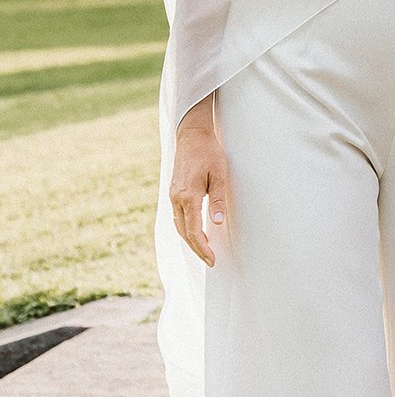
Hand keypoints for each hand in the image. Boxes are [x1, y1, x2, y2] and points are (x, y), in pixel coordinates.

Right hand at [170, 96, 228, 266]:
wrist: (192, 135)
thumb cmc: (209, 153)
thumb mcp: (219, 175)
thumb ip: (217, 200)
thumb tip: (216, 223)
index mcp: (188, 196)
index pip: (193, 231)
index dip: (202, 248)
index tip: (212, 260)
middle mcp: (176, 198)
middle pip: (184, 232)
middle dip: (196, 248)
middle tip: (210, 260)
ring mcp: (172, 195)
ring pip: (178, 225)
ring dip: (190, 240)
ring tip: (204, 250)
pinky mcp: (173, 192)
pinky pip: (177, 217)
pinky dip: (185, 228)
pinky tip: (195, 233)